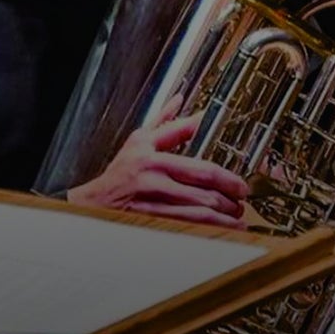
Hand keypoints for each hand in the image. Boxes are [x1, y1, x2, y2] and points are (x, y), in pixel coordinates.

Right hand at [69, 116, 248, 225]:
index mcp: (154, 158)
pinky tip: (218, 232)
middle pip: (202, 193)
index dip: (225, 178)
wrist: (93, 203)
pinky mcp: (150, 224)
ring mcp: (152, 205)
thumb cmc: (118, 173)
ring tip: (236, 219)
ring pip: (196, 215)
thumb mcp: (139, 141)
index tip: (241, 184)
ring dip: (222, 219)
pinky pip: (184, 229)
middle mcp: (154, 181)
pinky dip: (205, 232)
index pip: (199, 168)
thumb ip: (166, 123)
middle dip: (228, 200)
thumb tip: (182, 101)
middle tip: (242, 203)